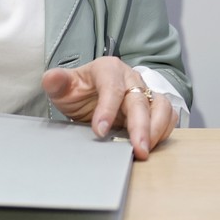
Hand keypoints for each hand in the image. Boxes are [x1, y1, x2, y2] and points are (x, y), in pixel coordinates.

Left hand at [41, 57, 174, 159]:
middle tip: (137, 150)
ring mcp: (145, 92)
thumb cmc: (80, 90)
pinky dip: (165, 129)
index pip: (112, 87)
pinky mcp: (153, 106)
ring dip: (157, 129)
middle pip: (140, 100)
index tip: (100, 131)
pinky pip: (168, 115)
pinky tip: (153, 144)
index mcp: (108, 69)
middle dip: (140, 127)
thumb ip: (57, 82)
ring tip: (146, 150)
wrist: (91, 95)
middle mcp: (130, 78)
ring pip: (161, 106)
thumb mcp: (64, 87)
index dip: (108, 109)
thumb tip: (51, 78)